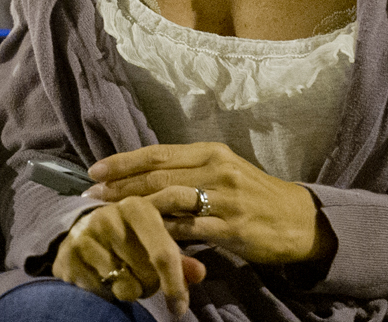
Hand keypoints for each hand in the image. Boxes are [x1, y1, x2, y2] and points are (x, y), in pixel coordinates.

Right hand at [51, 196, 205, 312]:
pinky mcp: (68, 255)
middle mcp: (109, 217)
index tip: (179, 307)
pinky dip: (105, 292)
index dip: (175, 285)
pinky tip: (100, 275)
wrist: (81, 230)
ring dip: (128, 290)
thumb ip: (179, 259)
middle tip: (139, 274)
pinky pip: (100, 292)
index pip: (164, 254)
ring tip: (120, 274)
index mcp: (137, 208)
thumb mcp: (155, 240)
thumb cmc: (128, 237)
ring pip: (124, 287)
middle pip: (146, 275)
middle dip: (149, 285)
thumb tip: (199, 273)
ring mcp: (85, 235)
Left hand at [85, 142, 328, 265]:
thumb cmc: (254, 194)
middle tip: (91, 193)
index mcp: (210, 152)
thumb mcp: (223, 171)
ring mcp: (224, 198)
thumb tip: (145, 175)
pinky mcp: (231, 227)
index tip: (95, 168)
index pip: (157, 153)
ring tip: (108, 214)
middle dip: (120, 184)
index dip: (124, 161)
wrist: (296, 219)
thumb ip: (188, 170)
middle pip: (157, 175)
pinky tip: (143, 235)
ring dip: (135, 206)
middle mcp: (216, 169)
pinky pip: (189, 229)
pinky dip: (163, 232)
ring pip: (169, 199)